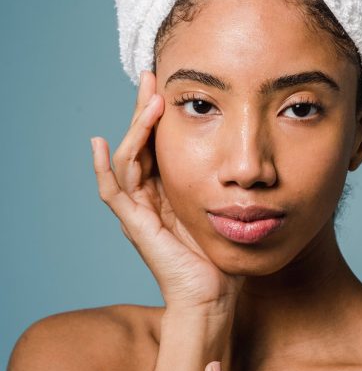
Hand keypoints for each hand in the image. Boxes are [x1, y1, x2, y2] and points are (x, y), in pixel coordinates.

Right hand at [91, 70, 244, 311]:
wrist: (215, 293)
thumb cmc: (224, 252)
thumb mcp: (228, 205)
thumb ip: (230, 182)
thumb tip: (254, 154)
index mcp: (171, 188)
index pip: (159, 142)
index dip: (160, 113)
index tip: (170, 83)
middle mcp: (151, 196)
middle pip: (140, 143)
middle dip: (144, 109)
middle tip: (151, 77)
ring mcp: (140, 210)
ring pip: (128, 159)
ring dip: (136, 128)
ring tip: (149, 101)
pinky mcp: (137, 225)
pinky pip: (112, 193)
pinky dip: (102, 169)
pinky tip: (98, 144)